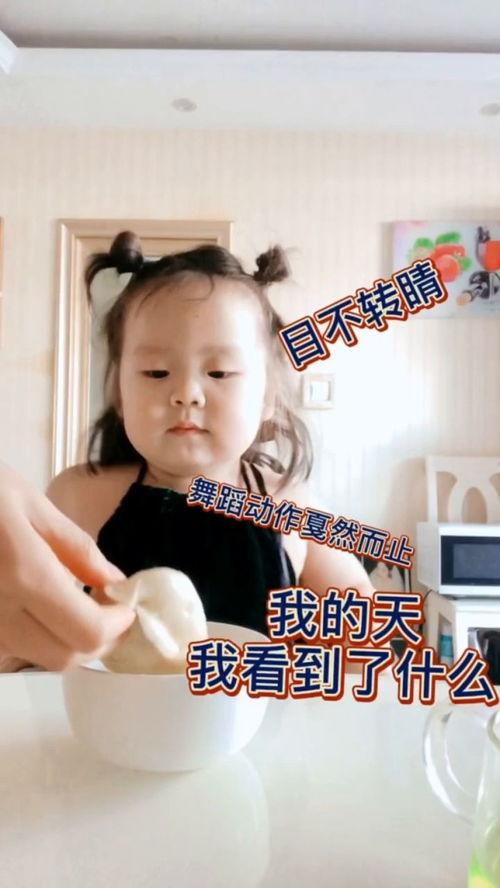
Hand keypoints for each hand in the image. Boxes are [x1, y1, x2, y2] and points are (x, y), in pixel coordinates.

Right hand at [0, 461, 134, 670]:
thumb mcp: (31, 504)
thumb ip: (76, 548)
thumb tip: (114, 581)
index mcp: (25, 574)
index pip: (87, 630)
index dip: (118, 625)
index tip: (127, 606)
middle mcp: (0, 611)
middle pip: (65, 657)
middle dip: (98, 642)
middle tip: (112, 613)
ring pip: (38, 658)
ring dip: (69, 642)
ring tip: (81, 608)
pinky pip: (12, 647)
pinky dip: (39, 637)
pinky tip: (44, 607)